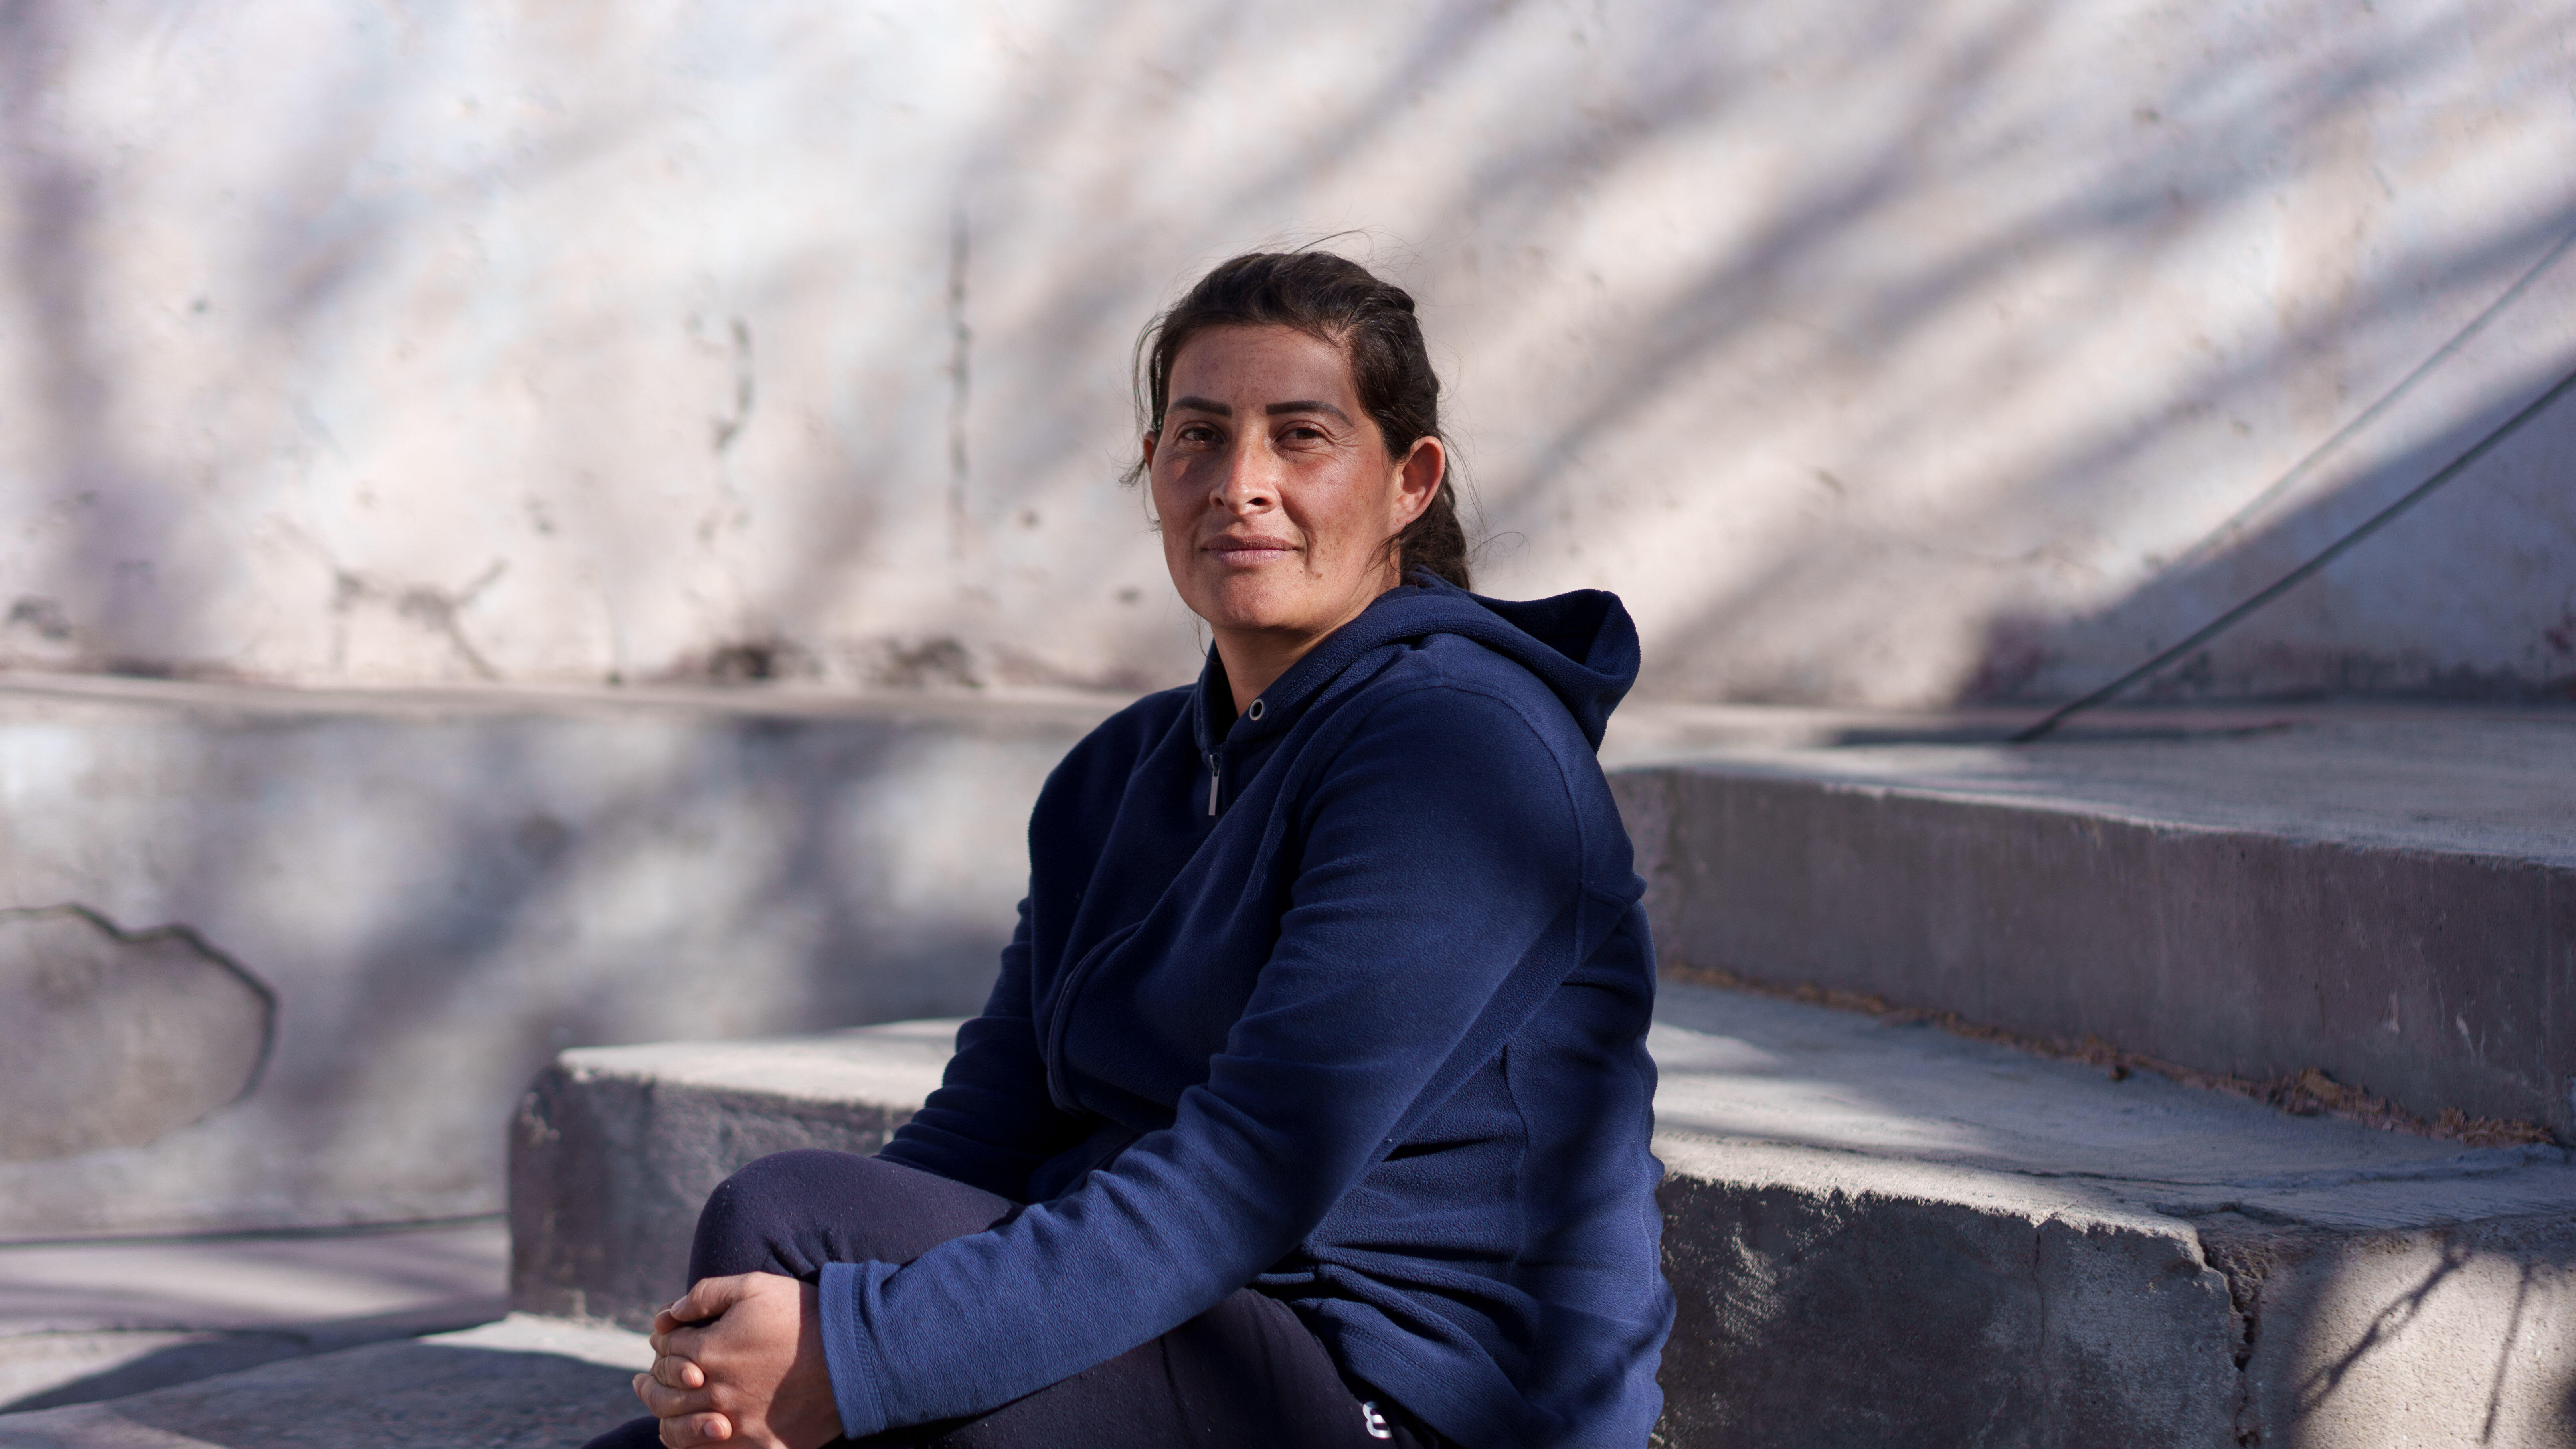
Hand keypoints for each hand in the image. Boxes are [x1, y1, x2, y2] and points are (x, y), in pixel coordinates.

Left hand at [632, 1272, 840, 1448]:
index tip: (666, 1337)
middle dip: (650, 1381)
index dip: (663, 1339)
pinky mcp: (756, 1447)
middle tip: (641, 1381)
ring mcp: (734, 1425)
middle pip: (662, 1391)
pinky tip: (689, 1433)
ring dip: (661, 1416)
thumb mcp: (755, 1286)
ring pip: (675, 1429)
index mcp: (710, 1350)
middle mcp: (714, 1392)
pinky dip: (690, 1443)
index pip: (666, 1348)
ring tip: (657, 1409)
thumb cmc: (805, 1316)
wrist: (856, 1357)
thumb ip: (706, 1294)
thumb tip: (668, 1313)